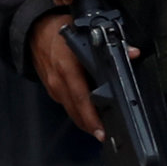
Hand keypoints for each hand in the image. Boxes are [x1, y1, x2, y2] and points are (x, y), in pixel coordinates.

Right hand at [30, 11, 102, 139]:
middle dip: (90, 125)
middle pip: (75, 109)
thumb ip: (112, 44)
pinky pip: (65, 103)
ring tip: (98, 130)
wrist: (33, 29)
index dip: (92, 116)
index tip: (102, 129)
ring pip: (69, 109)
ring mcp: (52, 85)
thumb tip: (133, 53)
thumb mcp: (86, 32)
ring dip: (83, 121)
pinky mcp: (50, 87)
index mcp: (68, 67)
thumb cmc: (61, 29)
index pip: (81, 97)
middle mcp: (58, 80)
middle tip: (104, 136)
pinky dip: (76, 111)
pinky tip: (88, 116)